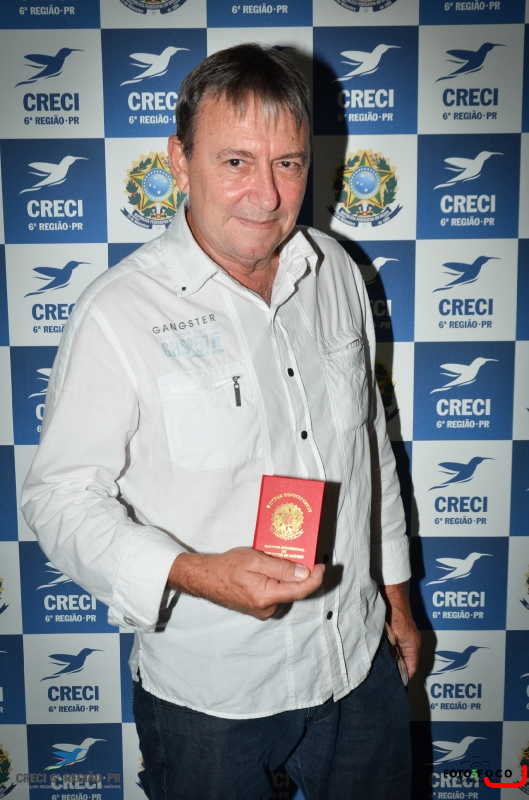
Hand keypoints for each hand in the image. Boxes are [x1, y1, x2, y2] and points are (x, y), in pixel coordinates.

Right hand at [168, 546, 324, 620]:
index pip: (301, 590)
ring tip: (277, 560)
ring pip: (285, 592)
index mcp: (266, 596)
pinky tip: (270, 569)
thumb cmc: (227, 566)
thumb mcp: (255, 560)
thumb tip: (304, 574)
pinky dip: (278, 582)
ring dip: (287, 577)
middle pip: (294, 591)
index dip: (315, 578)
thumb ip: (281, 568)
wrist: (206, 578)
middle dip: (300, 574)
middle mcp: (267, 608)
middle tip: (298, 555)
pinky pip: (276, 594)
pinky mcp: (259, 608)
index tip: (321, 565)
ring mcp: (263, 611)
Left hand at [379, 582, 420, 679]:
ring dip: (395, 659)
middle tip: (386, 676)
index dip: (404, 676)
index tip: (395, 683)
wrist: (392, 595)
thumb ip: (391, 652)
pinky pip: (400, 645)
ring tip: (384, 666)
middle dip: (398, 668)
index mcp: (413, 645)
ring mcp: (409, 636)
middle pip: (408, 661)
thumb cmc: (393, 613)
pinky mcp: (403, 630)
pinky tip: (384, 651)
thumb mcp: (390, 636)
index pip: (411, 667)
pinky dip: (393, 650)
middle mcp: (413, 641)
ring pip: (403, 653)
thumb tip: (388, 665)